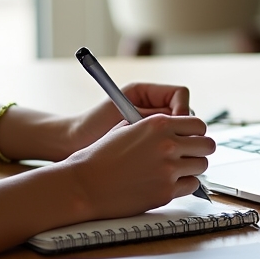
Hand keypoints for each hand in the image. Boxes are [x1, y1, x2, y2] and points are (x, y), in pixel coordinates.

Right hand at [61, 114, 214, 220]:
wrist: (84, 184)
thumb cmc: (101, 156)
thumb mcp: (128, 127)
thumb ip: (155, 126)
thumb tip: (177, 127)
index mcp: (158, 124)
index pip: (198, 124)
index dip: (196, 132)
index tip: (191, 138)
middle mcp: (167, 145)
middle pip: (207, 145)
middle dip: (200, 149)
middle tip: (190, 154)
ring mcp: (168, 170)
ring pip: (202, 166)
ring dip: (193, 167)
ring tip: (178, 169)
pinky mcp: (166, 192)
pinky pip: (191, 185)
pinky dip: (185, 184)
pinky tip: (170, 182)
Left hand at [66, 82, 191, 152]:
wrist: (74, 144)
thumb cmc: (93, 125)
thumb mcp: (123, 112)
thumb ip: (151, 113)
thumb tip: (180, 118)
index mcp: (147, 94)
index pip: (181, 94)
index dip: (181, 110)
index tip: (172, 125)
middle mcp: (154, 108)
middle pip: (185, 115)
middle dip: (181, 130)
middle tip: (170, 143)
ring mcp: (154, 127)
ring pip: (181, 134)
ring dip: (175, 144)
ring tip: (160, 154)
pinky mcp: (151, 145)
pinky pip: (171, 148)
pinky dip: (168, 156)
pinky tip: (157, 164)